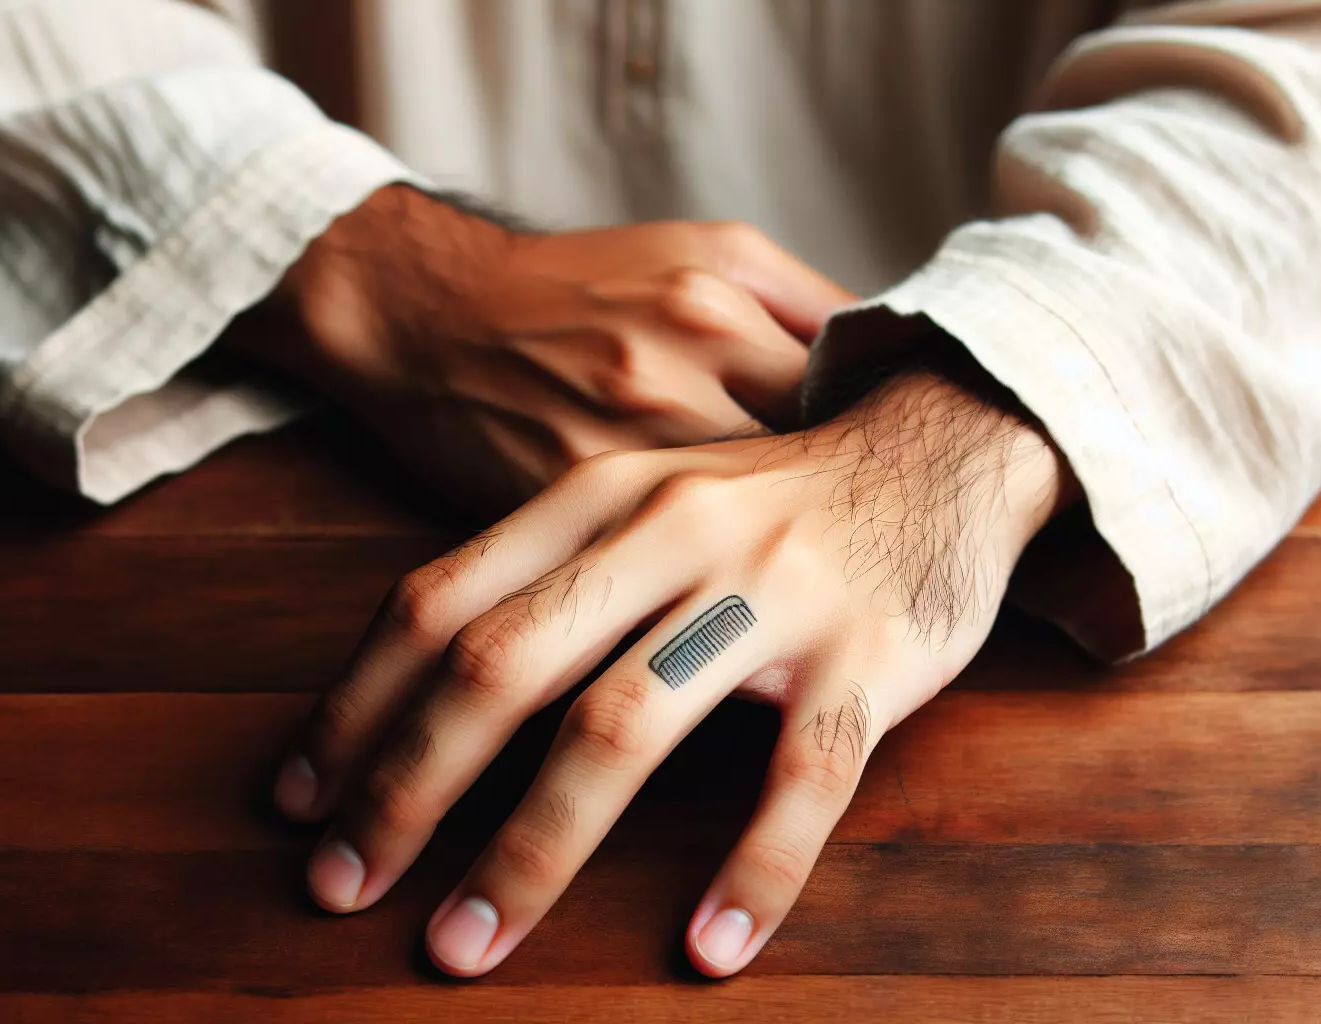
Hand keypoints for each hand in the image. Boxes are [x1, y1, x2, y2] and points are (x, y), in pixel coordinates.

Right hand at [254, 185, 854, 515]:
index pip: (843, 392)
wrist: (429, 315)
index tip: (885, 473)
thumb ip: (802, 301)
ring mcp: (614, 445)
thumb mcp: (703, 250)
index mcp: (718, 305)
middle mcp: (673, 374)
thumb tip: (891, 358)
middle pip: (797, 471)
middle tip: (852, 540)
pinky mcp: (562, 502)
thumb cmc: (578, 285)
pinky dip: (685, 572)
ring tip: (792, 574)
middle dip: (830, 510)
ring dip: (766, 556)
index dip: (872, 441)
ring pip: (730, 531)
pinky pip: (648, 555)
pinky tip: (704, 582)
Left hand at [273, 368, 1074, 975]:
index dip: (354, 706)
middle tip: (341, 888)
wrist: (943, 442)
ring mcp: (772, 593)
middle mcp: (669, 532)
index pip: (438, 601)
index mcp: (596, 498)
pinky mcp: (867, 657)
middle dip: (406, 787)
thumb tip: (421, 689)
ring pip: (626, 728)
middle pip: (504, 666)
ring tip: (467, 946)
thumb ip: (545, 573)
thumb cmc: (767, 499)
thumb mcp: (641, 498)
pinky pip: (801, 780)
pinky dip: (753, 872)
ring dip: (532, 851)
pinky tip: (706, 949)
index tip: (299, 801)